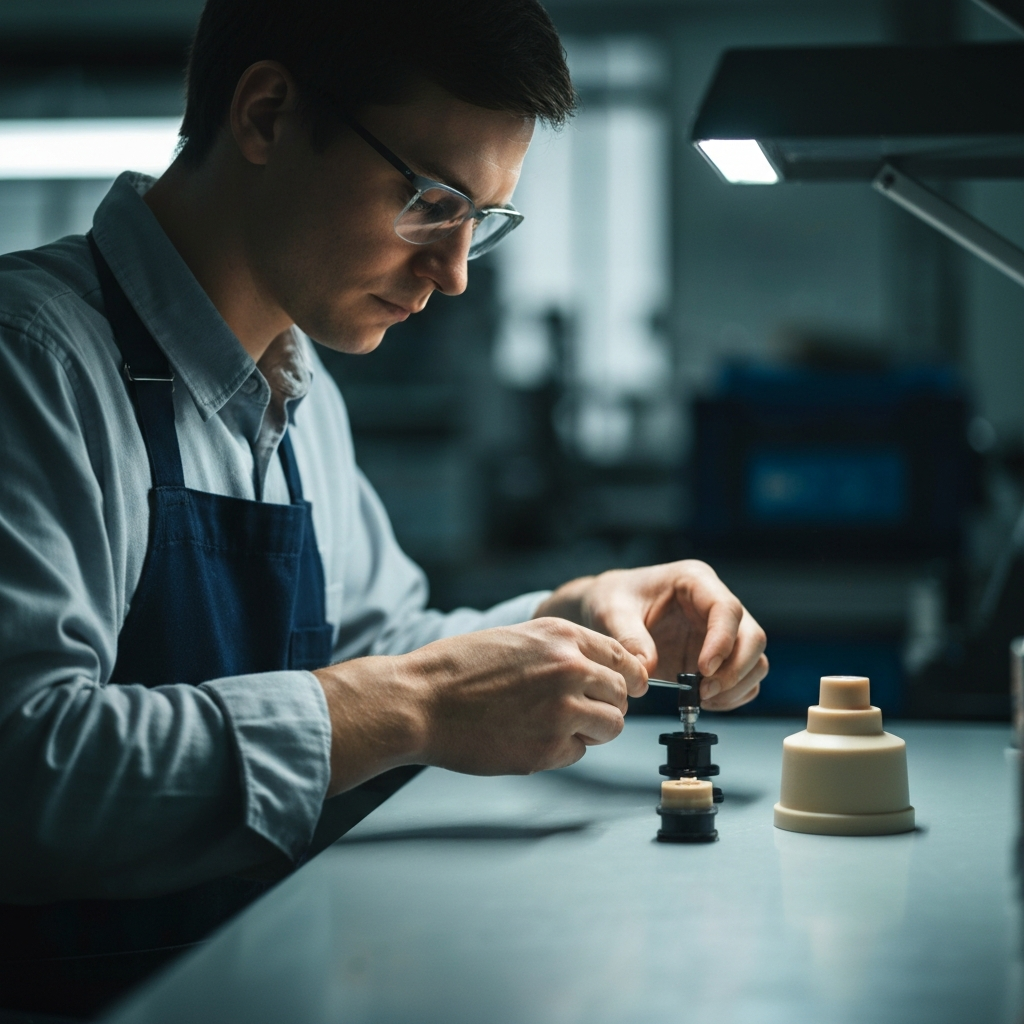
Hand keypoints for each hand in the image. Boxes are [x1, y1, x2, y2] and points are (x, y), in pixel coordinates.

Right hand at [314, 618, 645, 794]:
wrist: (419, 702)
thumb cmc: (458, 669)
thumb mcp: (515, 637)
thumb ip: (560, 649)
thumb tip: (598, 670)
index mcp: (561, 636)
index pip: (623, 657)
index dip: (626, 677)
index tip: (622, 688)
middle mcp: (569, 669)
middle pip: (622, 694)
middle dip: (607, 705)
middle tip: (582, 712)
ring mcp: (562, 710)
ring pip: (612, 726)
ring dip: (592, 730)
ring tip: (557, 726)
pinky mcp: (548, 748)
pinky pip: (578, 752)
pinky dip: (562, 750)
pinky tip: (529, 737)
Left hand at [534, 560, 766, 711]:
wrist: (609, 607)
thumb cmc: (613, 598)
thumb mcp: (612, 613)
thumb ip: (629, 639)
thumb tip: (646, 670)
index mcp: (695, 581)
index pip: (726, 610)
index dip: (722, 642)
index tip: (704, 670)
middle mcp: (715, 604)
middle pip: (752, 637)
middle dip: (735, 670)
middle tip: (703, 693)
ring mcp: (720, 631)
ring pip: (754, 659)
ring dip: (736, 686)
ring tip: (702, 700)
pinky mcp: (718, 655)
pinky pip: (743, 678)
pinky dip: (733, 695)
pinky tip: (705, 702)